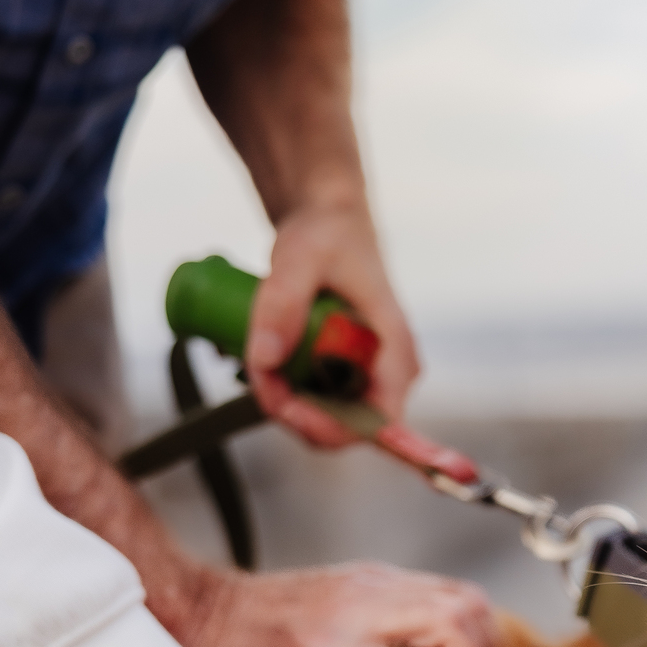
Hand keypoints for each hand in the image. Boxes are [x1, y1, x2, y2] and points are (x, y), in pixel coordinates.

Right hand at [176, 560, 495, 646]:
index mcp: (377, 585)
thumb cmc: (253, 635)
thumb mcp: (330, 619)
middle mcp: (374, 592)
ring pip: (450, 625)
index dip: (480, 641)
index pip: (464, 595)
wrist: (189, 619)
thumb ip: (376, 632)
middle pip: (471, 604)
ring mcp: (353, 617)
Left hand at [244, 197, 417, 448]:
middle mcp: (387, 375)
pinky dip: (281, 390)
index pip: (378, 422)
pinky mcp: (342, 376)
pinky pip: (311, 400)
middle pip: (343, 427)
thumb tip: (264, 359)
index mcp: (395, 353)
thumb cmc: (327, 232)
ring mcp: (365, 379)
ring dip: (280, 399)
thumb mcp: (300, 258)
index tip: (285, 406)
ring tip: (250, 355)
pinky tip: (260, 360)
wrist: (328, 219)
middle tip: (252, 371)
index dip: (331, 427)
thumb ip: (281, 303)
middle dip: (292, 411)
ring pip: (321, 417)